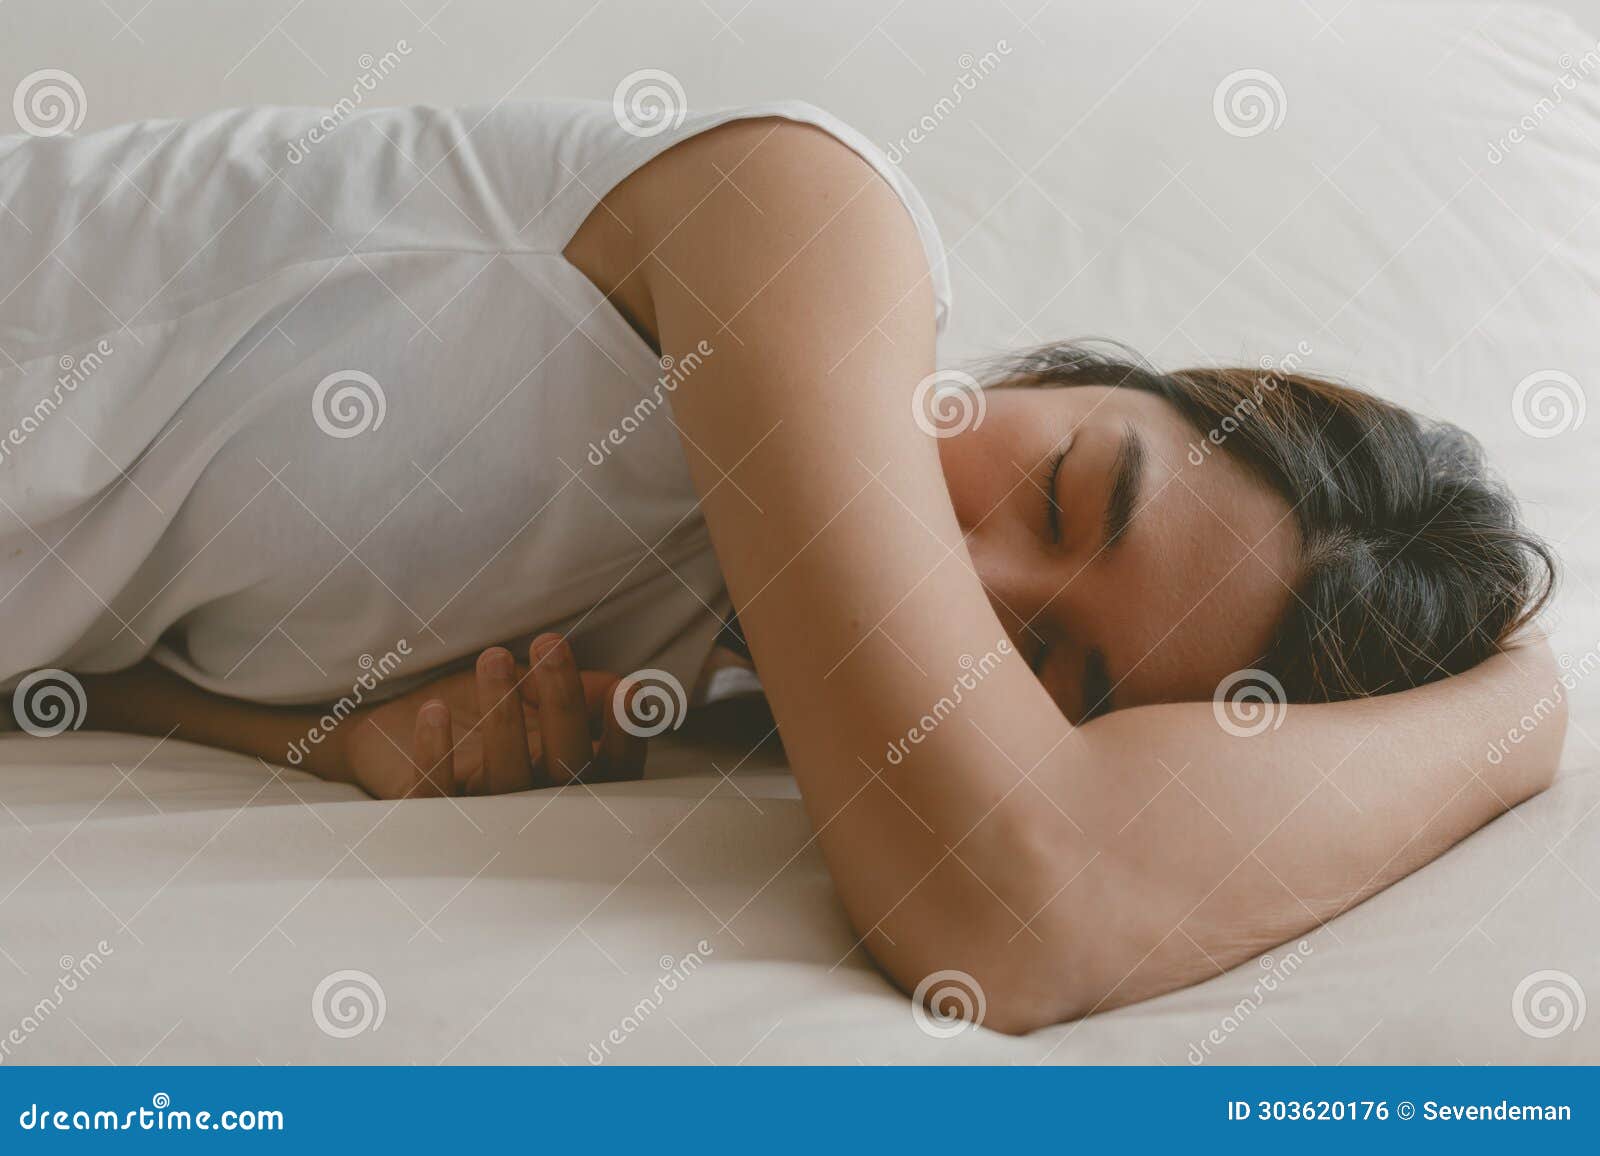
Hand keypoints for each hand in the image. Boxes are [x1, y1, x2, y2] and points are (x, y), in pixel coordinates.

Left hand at [337, 634, 647, 798]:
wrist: (398, 740)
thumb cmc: (484, 716)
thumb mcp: (540, 698)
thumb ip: (588, 695)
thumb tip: (630, 690)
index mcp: (571, 782)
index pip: (614, 771)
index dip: (625, 737)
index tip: (626, 691)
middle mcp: (536, 809)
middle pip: (565, 769)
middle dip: (562, 704)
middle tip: (549, 644)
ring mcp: (483, 819)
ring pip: (505, 779)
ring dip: (502, 717)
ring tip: (492, 659)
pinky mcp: (428, 818)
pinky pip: (435, 796)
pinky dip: (435, 754)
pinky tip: (435, 711)